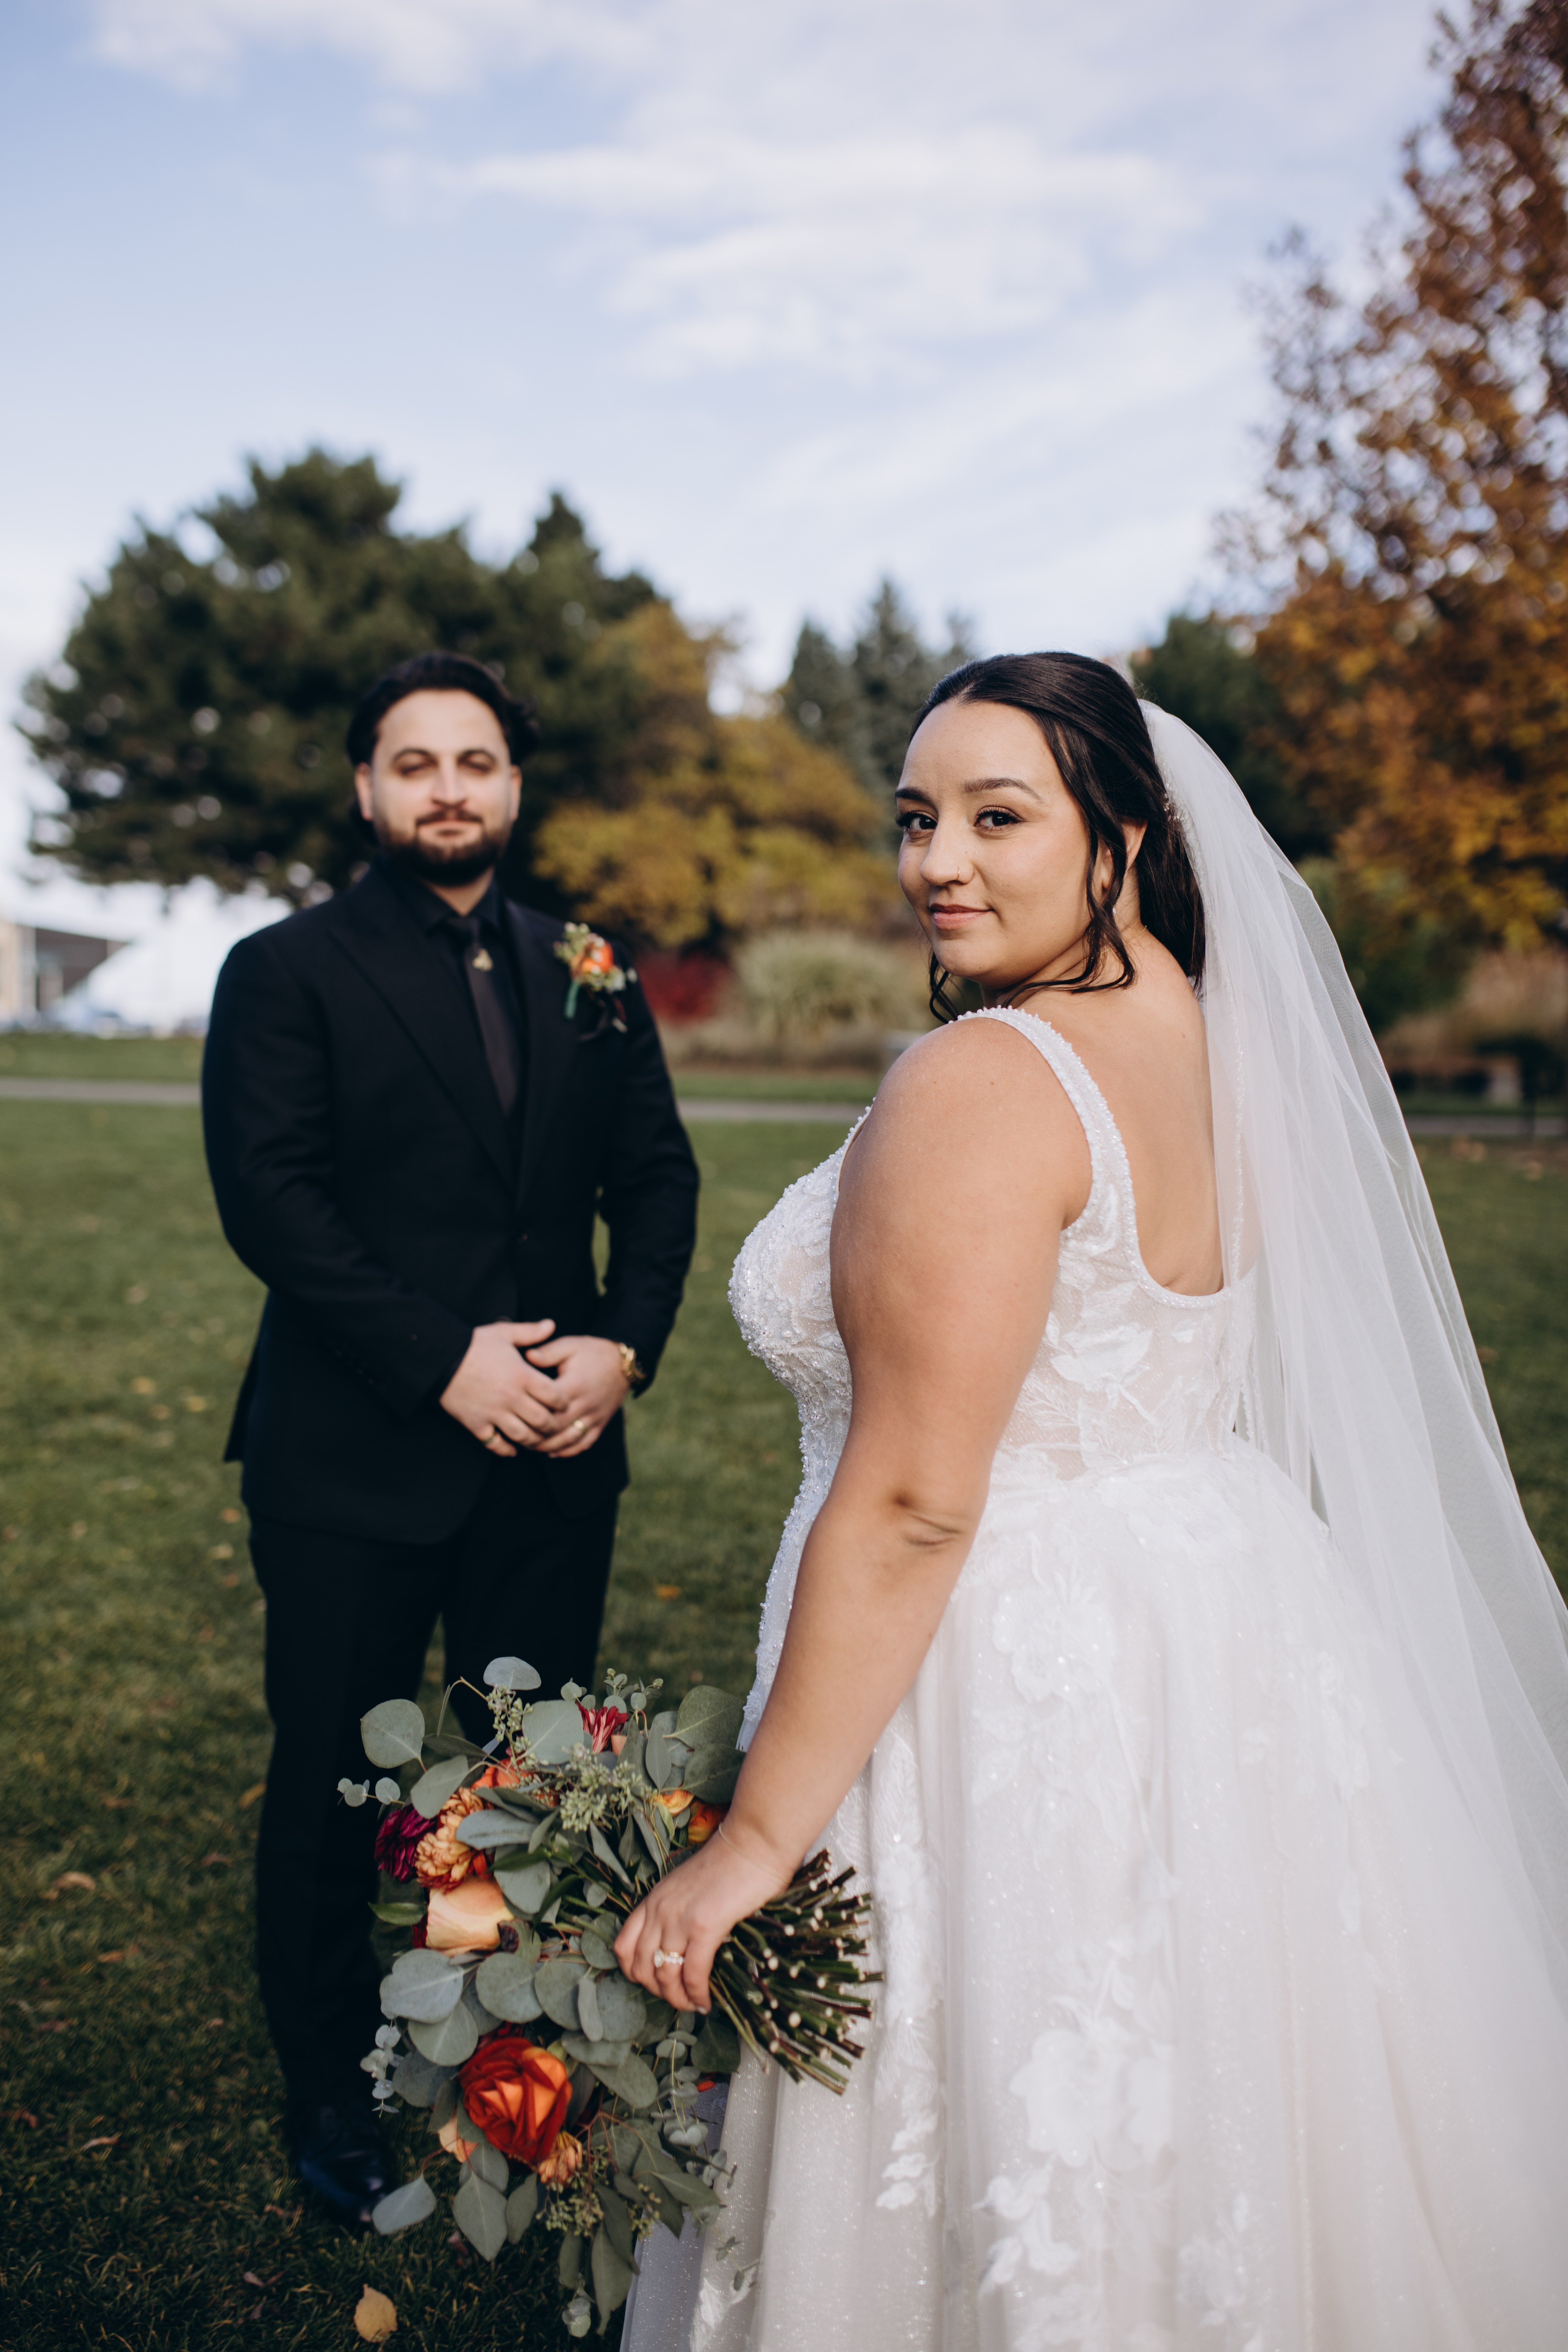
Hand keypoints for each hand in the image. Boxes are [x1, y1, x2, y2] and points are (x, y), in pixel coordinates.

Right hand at [439, 1320, 559, 1455]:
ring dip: (534, 1440)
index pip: (555, 1396)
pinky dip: (506, 1449)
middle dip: (553, 1425)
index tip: (563, 1404)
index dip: (564, 1402)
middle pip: (543, 1421)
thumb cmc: (473, 1345)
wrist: (440, 1358)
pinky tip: (513, 1449)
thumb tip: (551, 1324)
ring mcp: (494, 1413)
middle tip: (555, 1425)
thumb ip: (530, 1332)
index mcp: (522, 1376)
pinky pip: (496, 1444)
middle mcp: (511, 1398)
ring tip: (537, 1438)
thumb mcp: (504, 1333)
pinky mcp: (476, 1424)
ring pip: (523, 1436)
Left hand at [521, 1334, 630, 1458]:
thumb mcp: (570, 1345)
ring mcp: (595, 1416)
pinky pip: (585, 1443)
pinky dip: (569, 1451)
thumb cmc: (593, 1352)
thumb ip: (548, 1352)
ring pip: (570, 1440)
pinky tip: (553, 1452)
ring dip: (550, 1446)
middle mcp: (586, 1404)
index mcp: (576, 1385)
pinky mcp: (601, 1423)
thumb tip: (526, 1356)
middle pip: (558, 1427)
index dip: (532, 1411)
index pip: (550, 1405)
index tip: (514, 1414)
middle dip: (536, 1435)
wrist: (623, 1362)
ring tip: (531, 1446)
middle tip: (516, 1436)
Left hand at [614, 1820, 793, 2015]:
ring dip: (678, 1999)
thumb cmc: (730, 1864)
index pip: (623, 1947)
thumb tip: (684, 1946)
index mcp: (654, 1899)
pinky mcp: (704, 1927)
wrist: (754, 1843)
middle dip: (659, 1992)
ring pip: (665, 1976)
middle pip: (642, 1968)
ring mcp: (679, 1919)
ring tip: (694, 2006)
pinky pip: (693, 1973)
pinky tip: (706, 2001)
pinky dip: (697, 1994)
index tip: (654, 1984)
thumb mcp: (689, 1886)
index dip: (635, 1973)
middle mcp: (659, 1910)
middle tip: (679, 2000)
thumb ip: (678, 1911)